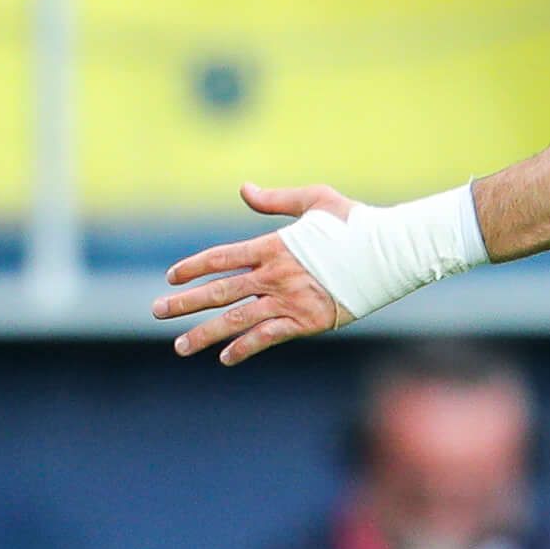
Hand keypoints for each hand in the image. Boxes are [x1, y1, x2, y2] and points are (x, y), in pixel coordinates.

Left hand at [154, 185, 354, 364]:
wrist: (393, 254)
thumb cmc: (358, 224)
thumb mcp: (316, 200)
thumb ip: (276, 199)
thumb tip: (244, 190)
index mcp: (272, 246)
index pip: (220, 258)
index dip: (192, 267)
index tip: (172, 278)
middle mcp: (274, 275)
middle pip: (219, 291)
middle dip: (184, 303)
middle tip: (157, 311)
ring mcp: (290, 300)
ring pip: (237, 320)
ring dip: (205, 334)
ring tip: (180, 346)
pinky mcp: (308, 320)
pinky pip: (268, 337)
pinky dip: (245, 348)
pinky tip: (225, 358)